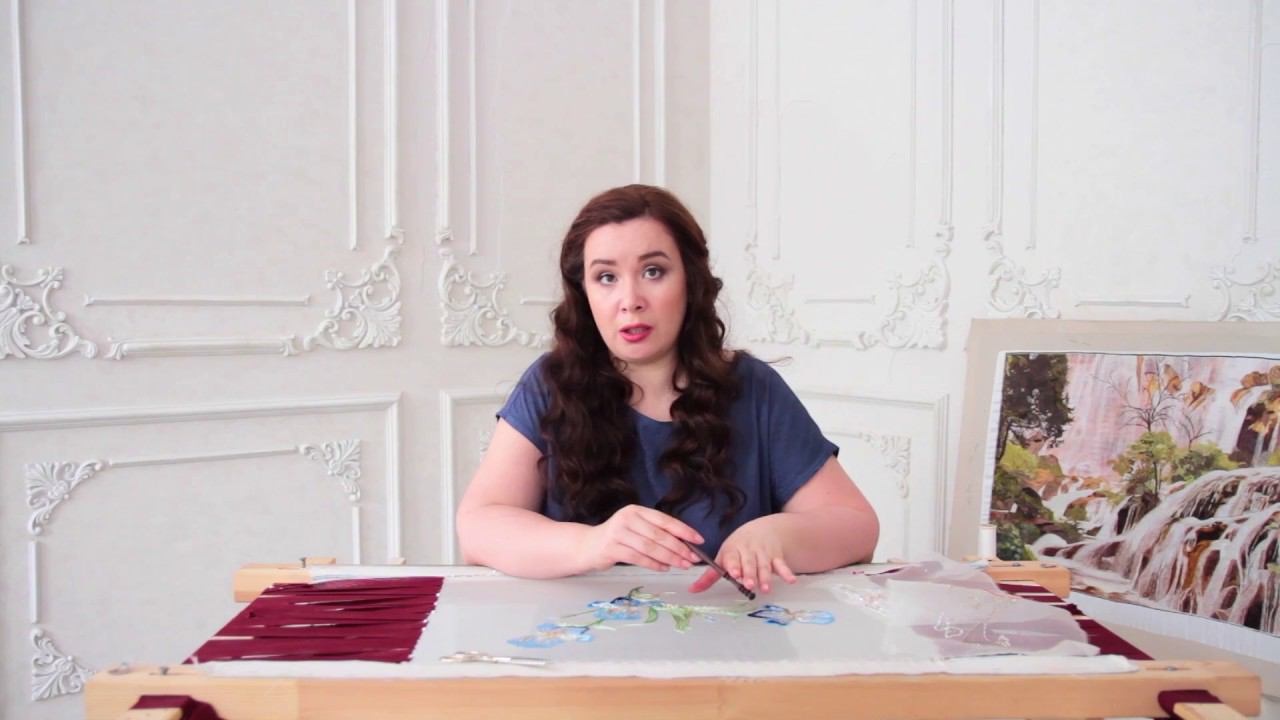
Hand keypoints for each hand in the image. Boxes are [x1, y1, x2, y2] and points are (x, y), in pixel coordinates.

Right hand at [578, 505, 703, 572]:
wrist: (588, 546)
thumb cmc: (617, 538)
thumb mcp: (636, 528)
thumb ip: (655, 532)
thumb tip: (684, 544)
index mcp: (636, 510)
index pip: (665, 520)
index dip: (684, 530)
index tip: (699, 540)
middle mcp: (627, 518)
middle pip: (659, 535)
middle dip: (679, 548)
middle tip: (693, 558)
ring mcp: (618, 533)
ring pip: (650, 547)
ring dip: (669, 558)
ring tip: (682, 565)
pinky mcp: (612, 548)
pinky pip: (638, 558)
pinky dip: (654, 564)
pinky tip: (664, 568)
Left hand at [688, 516, 796, 593]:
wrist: (762, 529)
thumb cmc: (738, 548)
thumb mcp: (723, 557)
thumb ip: (710, 576)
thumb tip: (692, 590)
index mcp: (733, 550)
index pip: (733, 558)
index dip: (734, 565)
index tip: (734, 573)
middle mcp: (748, 550)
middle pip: (749, 563)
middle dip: (749, 573)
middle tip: (748, 584)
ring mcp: (763, 553)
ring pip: (765, 565)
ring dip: (766, 577)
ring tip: (766, 588)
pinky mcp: (776, 556)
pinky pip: (782, 564)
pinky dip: (786, 572)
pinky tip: (791, 580)